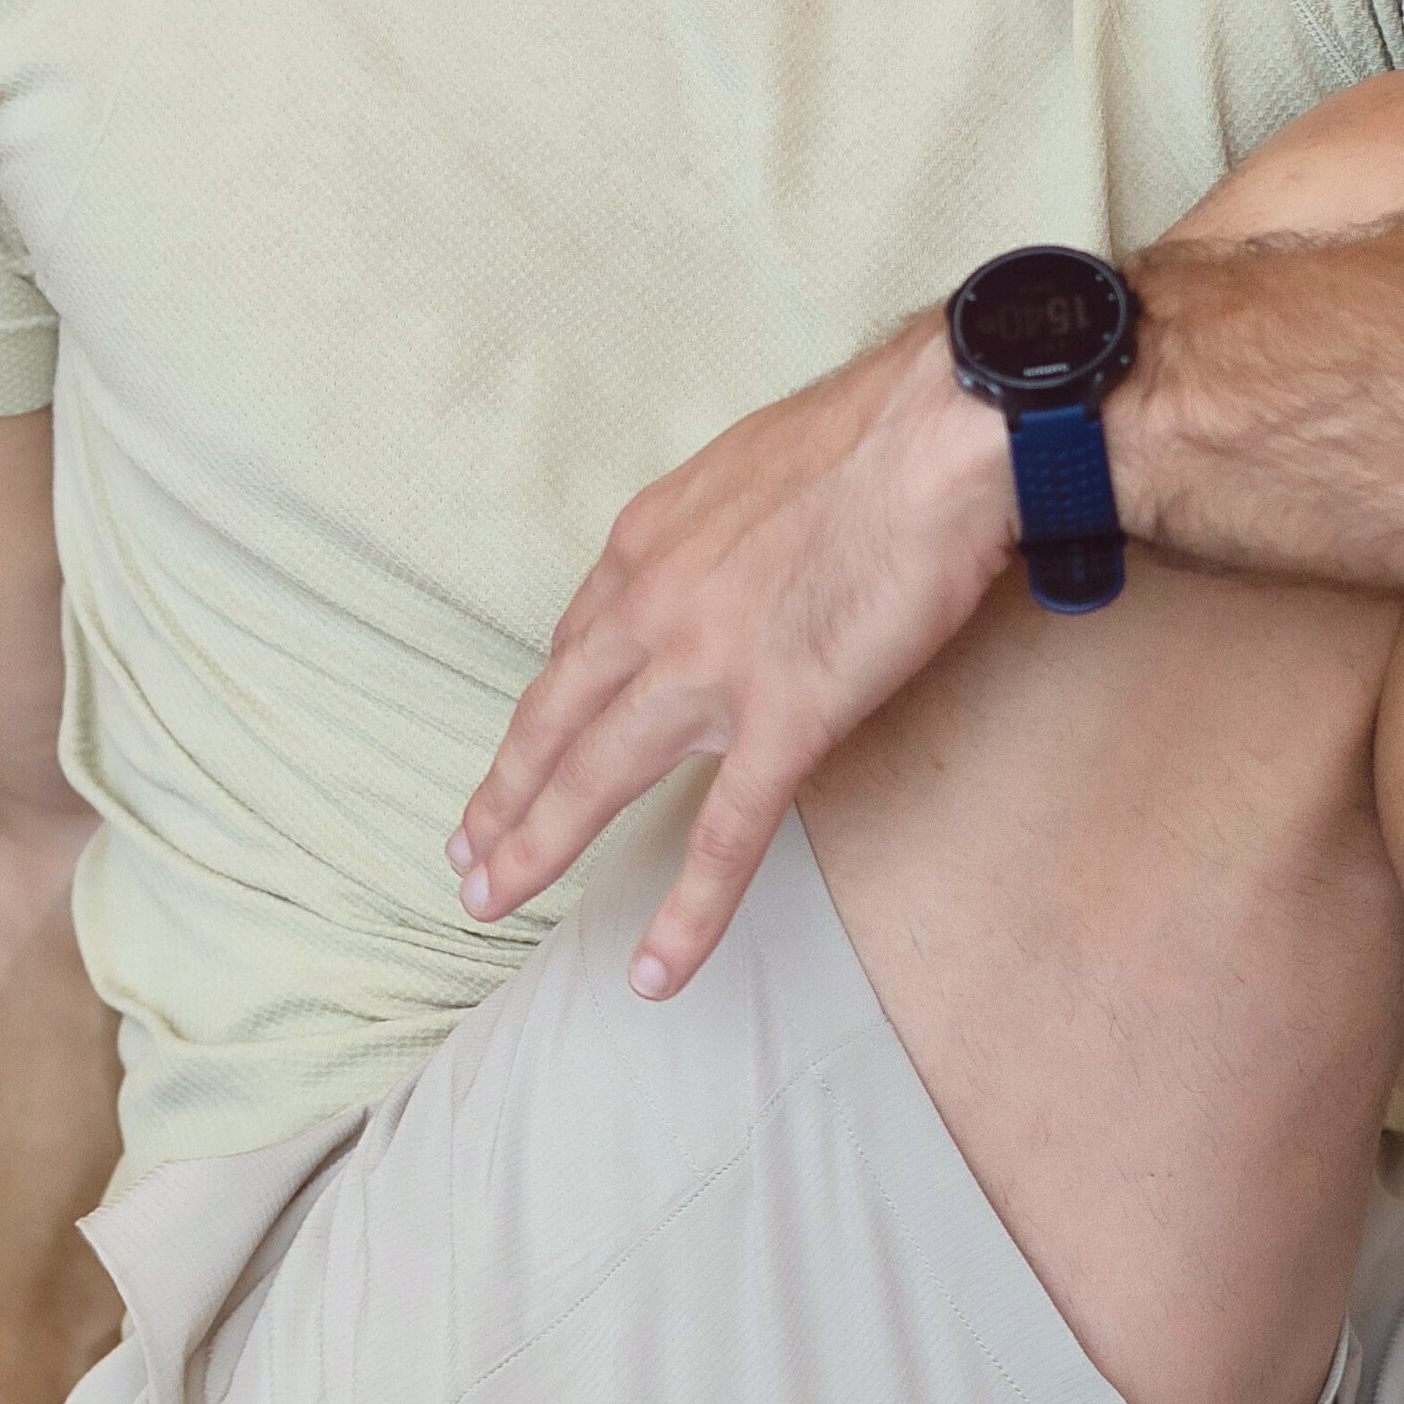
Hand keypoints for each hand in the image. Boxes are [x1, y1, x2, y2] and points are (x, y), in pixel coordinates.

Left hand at [453, 326, 1022, 997]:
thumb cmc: (872, 433)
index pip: (575, 644)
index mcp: (648, 544)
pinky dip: (686, 913)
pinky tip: (656, 971)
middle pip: (553, 721)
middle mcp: (653, 608)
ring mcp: (710, 670)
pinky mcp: (785, 720)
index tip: (519, 754)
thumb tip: (729, 552)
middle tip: (464, 854)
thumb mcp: (750, 464)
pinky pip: (724, 837)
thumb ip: (717, 525)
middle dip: (501, 796)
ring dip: (536, 847)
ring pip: (598, 778)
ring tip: (491, 900)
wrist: (939, 432)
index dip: (542, 711)